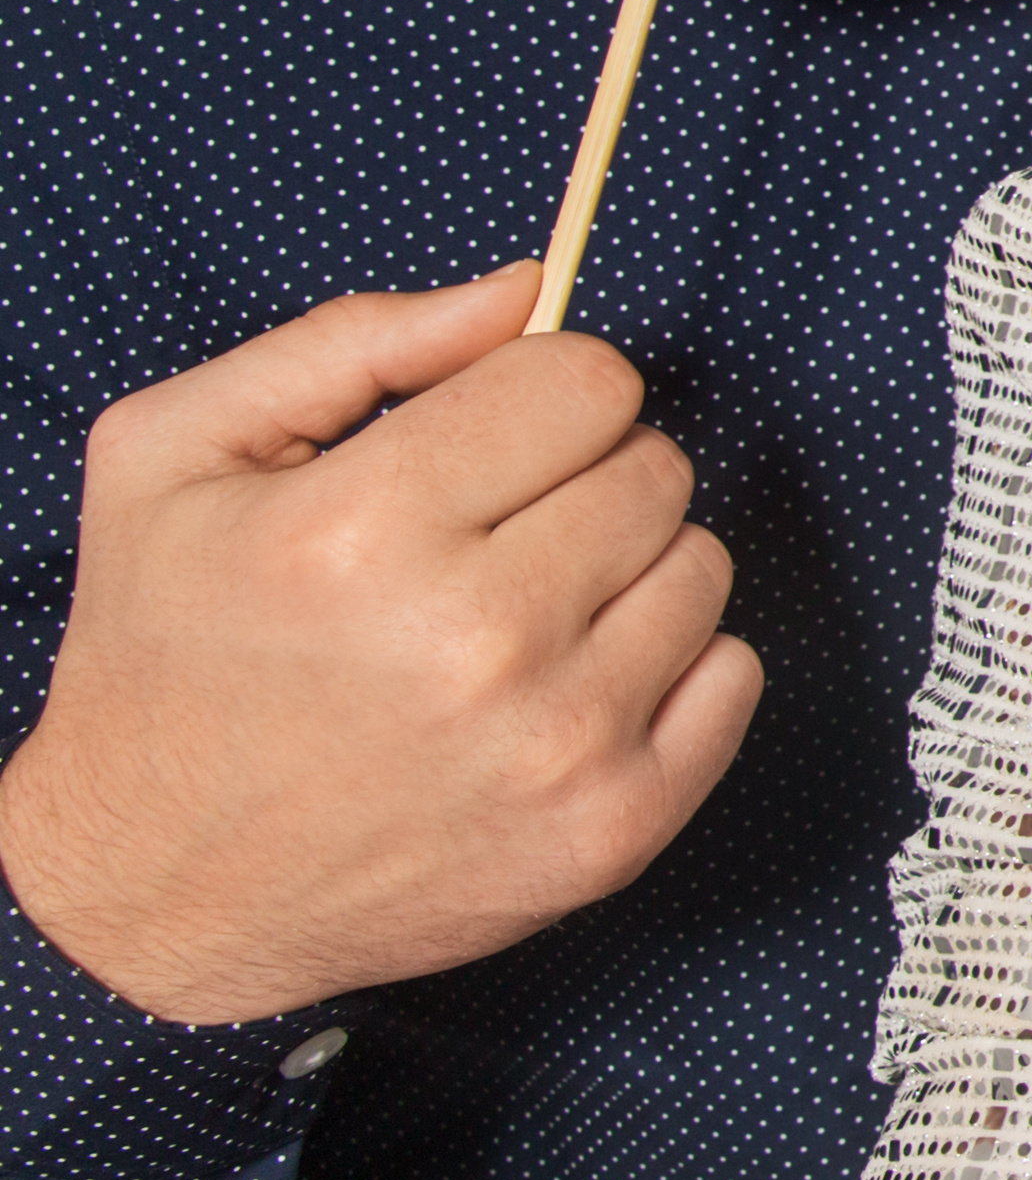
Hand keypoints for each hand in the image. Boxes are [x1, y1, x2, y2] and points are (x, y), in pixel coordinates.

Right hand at [0, 270, 753, 1024]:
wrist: (148, 888)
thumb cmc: (162, 659)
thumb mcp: (177, 457)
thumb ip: (354, 342)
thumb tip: (526, 291)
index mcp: (363, 530)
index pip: (586, 381)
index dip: (535, 395)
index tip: (484, 441)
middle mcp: (475, 641)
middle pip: (655, 468)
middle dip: (580, 478)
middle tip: (486, 537)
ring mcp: (558, 746)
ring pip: (701, 567)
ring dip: (625, 574)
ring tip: (513, 618)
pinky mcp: (613, 832)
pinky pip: (735, 676)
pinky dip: (669, 670)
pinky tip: (560, 689)